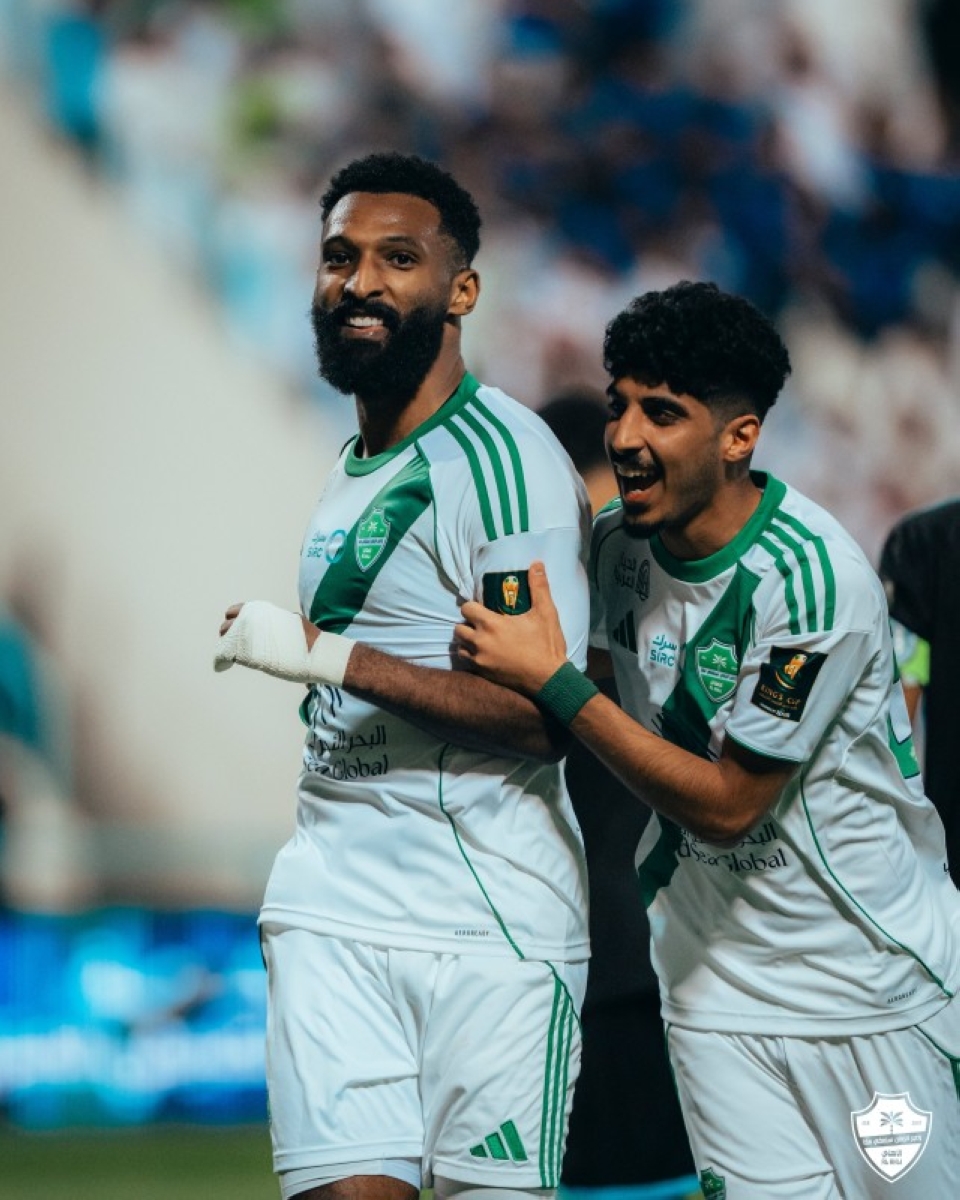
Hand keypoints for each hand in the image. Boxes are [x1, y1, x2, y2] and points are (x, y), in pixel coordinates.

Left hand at [214, 600, 320, 678]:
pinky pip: (227, 655)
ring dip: (226, 646)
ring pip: (225, 640)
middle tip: (234, 645)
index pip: (234, 612)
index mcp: (261, 611)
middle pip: (226, 626)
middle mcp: (250, 620)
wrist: (312, 653)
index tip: (238, 630)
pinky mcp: (247, 654)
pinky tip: (228, 665)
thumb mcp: (291, 620)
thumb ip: (277, 621)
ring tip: (232, 656)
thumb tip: (276, 626)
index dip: (235, 621)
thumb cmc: (308, 638)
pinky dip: (225, 660)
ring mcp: (247, 636)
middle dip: (228, 635)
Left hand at [455, 561, 567, 694]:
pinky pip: (467, 662)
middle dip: (467, 623)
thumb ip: (539, 587)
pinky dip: (472, 656)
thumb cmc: (547, 645)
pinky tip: (486, 654)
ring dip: (467, 640)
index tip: (483, 608)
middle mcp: (480, 642)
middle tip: (482, 624)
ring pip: (460, 646)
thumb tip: (537, 564)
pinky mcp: (483, 674)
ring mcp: (479, 660)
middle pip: (458, 628)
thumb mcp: (546, 613)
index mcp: (491, 624)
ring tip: (482, 639)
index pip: (466, 608)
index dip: (472, 606)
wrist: (550, 679)